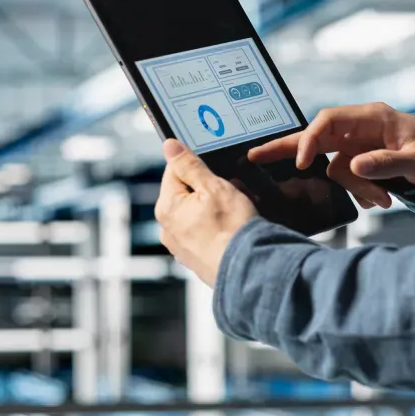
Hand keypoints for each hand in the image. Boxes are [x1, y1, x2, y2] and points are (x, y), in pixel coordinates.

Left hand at [155, 139, 257, 285]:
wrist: (248, 270)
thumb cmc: (232, 229)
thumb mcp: (213, 186)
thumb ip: (189, 165)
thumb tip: (169, 146)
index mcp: (166, 207)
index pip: (174, 170)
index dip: (198, 166)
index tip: (217, 173)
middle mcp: (167, 228)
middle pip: (186, 193)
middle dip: (210, 189)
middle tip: (232, 193)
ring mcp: (180, 247)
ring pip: (197, 213)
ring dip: (215, 208)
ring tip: (236, 213)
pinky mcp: (195, 259)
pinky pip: (204, 233)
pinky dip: (217, 228)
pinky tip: (232, 230)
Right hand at [248, 102, 414, 208]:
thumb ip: (388, 163)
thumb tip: (354, 166)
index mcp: (370, 117)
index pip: (327, 121)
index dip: (310, 139)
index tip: (304, 163)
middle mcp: (357, 129)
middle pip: (312, 136)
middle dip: (285, 147)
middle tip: (253, 157)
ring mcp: (354, 146)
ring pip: (334, 168)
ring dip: (354, 188)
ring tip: (383, 200)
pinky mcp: (355, 163)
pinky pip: (345, 179)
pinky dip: (359, 192)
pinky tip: (381, 199)